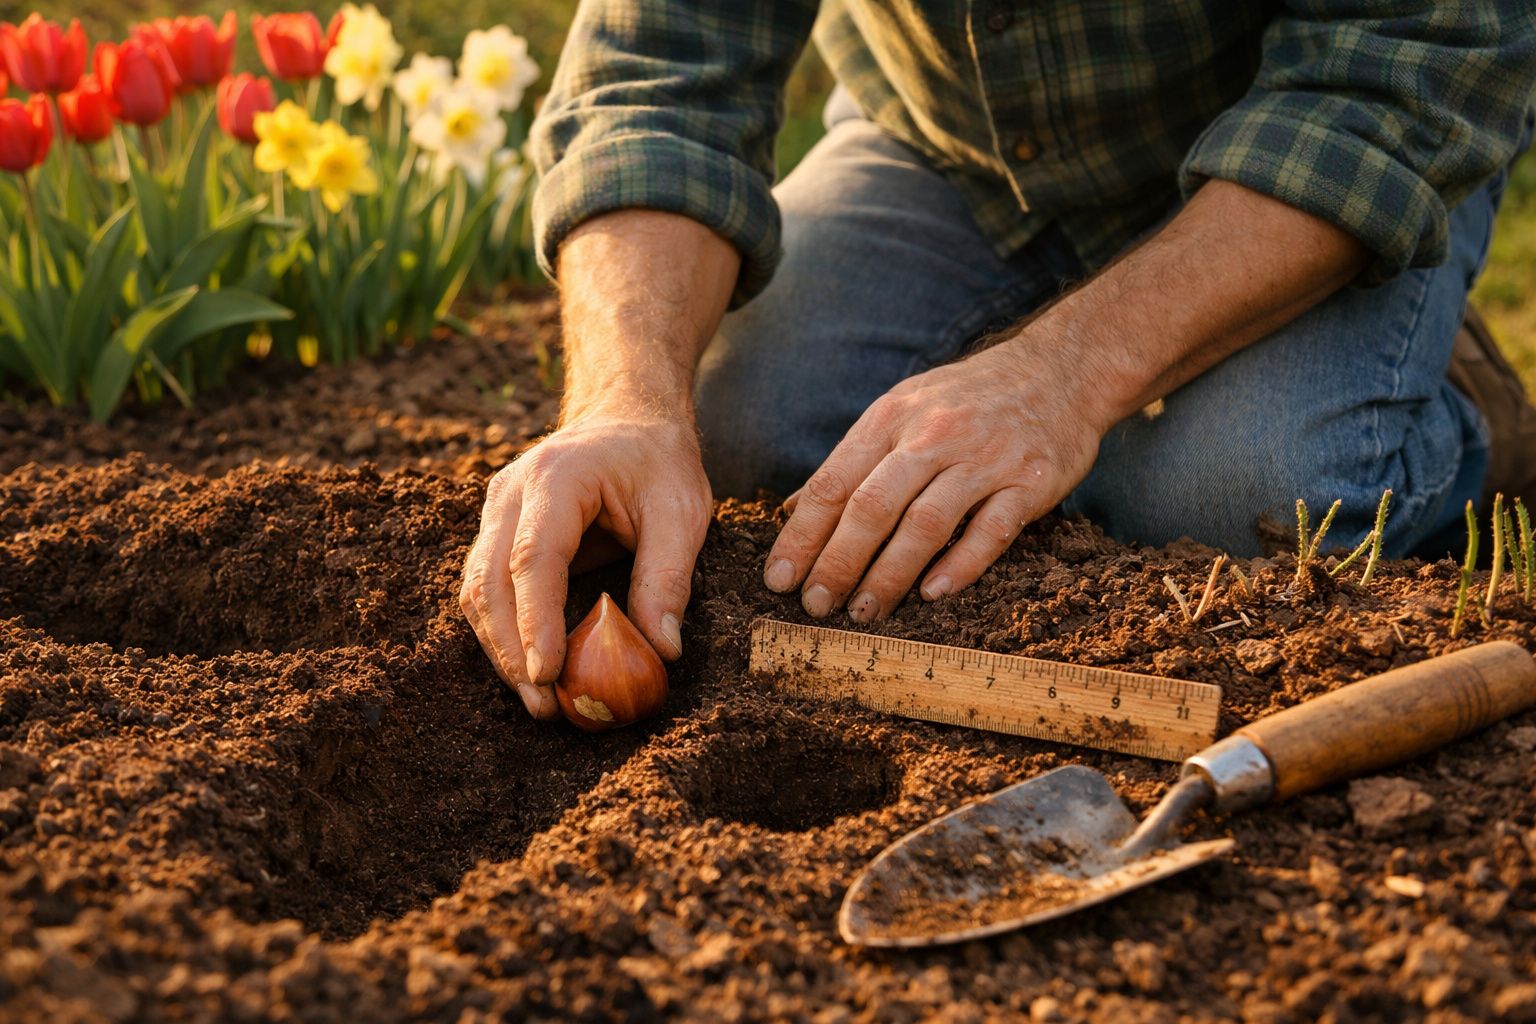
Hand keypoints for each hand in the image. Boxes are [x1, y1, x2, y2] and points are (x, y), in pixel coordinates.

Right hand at [460, 413, 710, 715]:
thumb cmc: (658, 461)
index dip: (534, 621)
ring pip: (477, 589)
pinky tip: (529, 668)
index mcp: (557, 478)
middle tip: (543, 706)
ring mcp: (496, 511)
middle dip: (510, 649)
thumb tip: (662, 650)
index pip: (533, 558)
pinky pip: (487, 587)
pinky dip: (504, 631)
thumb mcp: (682, 510)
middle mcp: (511, 493)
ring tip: (538, 700)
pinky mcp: (496, 531)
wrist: (627, 418)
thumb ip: (668, 576)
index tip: (545, 674)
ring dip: (501, 648)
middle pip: (490, 580)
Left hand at [763, 336, 1112, 621]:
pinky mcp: (1030, 482)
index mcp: (892, 418)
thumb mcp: (902, 409)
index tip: (777, 578)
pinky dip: (960, 565)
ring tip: (864, 612)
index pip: (834, 483)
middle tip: (814, 605)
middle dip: (837, 562)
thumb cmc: (967, 398)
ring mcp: (984, 459)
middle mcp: (933, 436)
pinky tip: (932, 594)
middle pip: (873, 506)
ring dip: (890, 574)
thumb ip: (852, 460)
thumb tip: (796, 509)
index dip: (802, 535)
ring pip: (925, 523)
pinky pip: (990, 531)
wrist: (1061, 369)